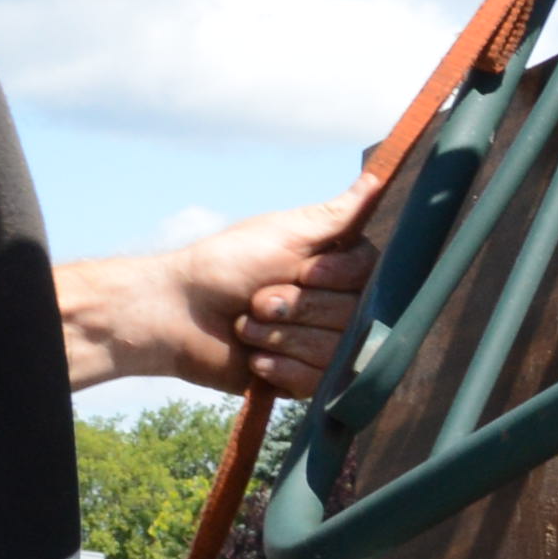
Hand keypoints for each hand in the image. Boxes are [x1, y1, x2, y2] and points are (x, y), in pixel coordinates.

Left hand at [58, 194, 377, 396]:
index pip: (369, 275)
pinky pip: (314, 381)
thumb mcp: (286, 232)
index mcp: (337, 268)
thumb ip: (341, 215)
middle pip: (352, 316)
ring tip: (248, 326)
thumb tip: (381, 176)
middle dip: (296, 307)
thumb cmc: (227, 264)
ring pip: (333, 351)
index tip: (298, 268)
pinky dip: (277, 367)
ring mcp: (322, 346)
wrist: (177, 315)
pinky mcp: (304, 381)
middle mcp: (337, 306)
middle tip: (258, 299)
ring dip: (280, 336)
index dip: (330, 276)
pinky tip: (253, 357)